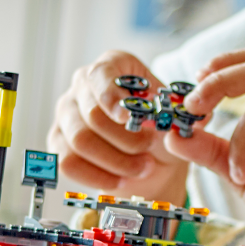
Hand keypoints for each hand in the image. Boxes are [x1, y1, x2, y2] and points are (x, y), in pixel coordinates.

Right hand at [48, 53, 193, 200]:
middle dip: (125, 139)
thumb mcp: (174, 115)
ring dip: (115, 161)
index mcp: (113, 66)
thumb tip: (186, 111)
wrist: (152, 159)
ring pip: (80, 140)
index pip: (102, 74)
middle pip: (93, 114)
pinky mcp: (58, 141)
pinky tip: (121, 180)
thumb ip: (178, 111)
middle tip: (149, 150)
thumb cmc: (160, 128)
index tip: (128, 117)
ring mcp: (67, 112)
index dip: (112, 96)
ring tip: (142, 168)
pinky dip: (98, 176)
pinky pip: (68, 162)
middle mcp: (83, 85)